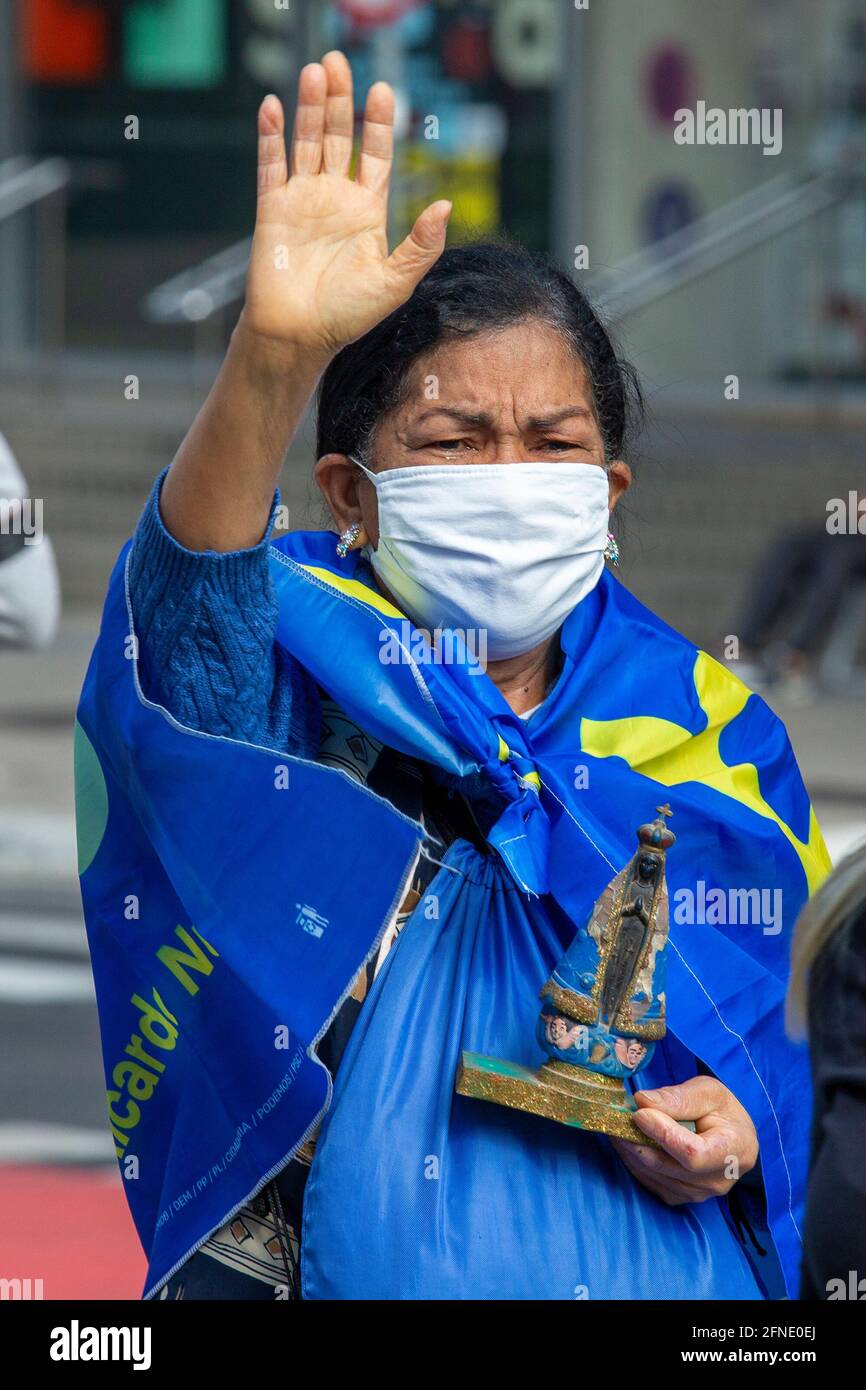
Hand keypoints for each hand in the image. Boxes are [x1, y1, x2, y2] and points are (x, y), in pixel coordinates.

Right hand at [244, 50, 450, 359]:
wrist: (300, 336)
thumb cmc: (348, 315)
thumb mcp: (396, 282)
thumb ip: (421, 245)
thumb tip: (446, 205)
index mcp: (367, 210)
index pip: (374, 154)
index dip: (378, 122)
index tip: (384, 90)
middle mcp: (335, 197)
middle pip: (339, 136)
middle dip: (340, 99)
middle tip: (339, 61)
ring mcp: (302, 199)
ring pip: (307, 141)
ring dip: (310, 106)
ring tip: (315, 71)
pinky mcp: (272, 208)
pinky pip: (271, 164)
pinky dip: (270, 135)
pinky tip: (273, 106)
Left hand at [610, 1075, 757, 1205]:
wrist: (732, 1137)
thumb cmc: (722, 1111)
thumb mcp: (709, 1092)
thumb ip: (679, 1097)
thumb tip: (643, 1101)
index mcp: (733, 1151)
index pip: (692, 1153)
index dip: (662, 1134)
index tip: (640, 1113)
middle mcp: (717, 1181)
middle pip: (668, 1166)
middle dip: (638, 1139)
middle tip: (618, 1116)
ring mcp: (698, 1194)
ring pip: (654, 1175)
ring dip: (631, 1150)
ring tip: (618, 1125)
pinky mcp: (680, 1197)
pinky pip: (650, 1182)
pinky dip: (634, 1161)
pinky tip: (627, 1141)